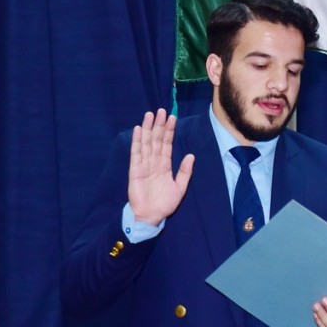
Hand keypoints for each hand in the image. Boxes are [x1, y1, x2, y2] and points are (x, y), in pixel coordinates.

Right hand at [128, 109, 194, 224]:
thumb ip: (185, 171)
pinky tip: (139, 130)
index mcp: (165, 165)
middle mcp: (154, 161)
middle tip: (161, 110)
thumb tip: (191, 155)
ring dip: (148, 128)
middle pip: (156, 139)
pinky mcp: (135, 169)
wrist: (151, 216)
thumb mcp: (180, 187)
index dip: (169, 131)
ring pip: (146, 142)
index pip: (167, 144)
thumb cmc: (164, 203)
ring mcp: (144, 164)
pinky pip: (136, 153)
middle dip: (159, 125)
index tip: (172, 118)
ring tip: (150, 115)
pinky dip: (137, 141)